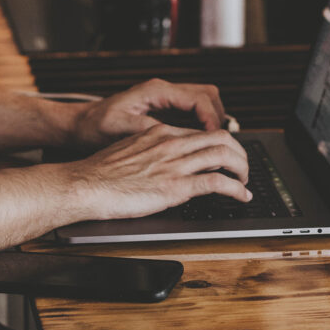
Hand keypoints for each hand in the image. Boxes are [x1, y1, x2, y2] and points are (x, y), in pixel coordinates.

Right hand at [67, 124, 250, 219]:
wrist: (84, 184)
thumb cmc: (100, 173)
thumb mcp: (129, 150)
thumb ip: (152, 151)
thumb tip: (165, 162)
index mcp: (160, 133)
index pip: (201, 132)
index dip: (221, 143)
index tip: (227, 155)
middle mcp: (171, 144)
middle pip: (221, 138)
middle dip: (239, 152)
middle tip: (242, 167)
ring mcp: (175, 164)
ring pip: (224, 156)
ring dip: (242, 169)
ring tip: (245, 181)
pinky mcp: (176, 186)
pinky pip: (217, 183)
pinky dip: (236, 189)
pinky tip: (241, 196)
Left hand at [71, 79, 225, 148]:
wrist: (78, 126)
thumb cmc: (94, 127)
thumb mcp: (120, 130)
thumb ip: (150, 130)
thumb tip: (177, 137)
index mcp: (156, 91)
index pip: (199, 99)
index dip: (212, 119)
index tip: (216, 139)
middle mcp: (163, 91)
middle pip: (208, 96)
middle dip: (219, 118)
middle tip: (221, 143)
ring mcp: (165, 100)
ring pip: (203, 103)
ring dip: (212, 122)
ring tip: (213, 146)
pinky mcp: (163, 111)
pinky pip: (192, 114)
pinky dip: (201, 127)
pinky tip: (198, 146)